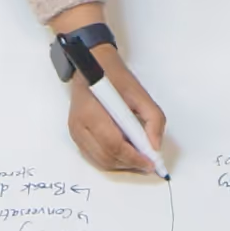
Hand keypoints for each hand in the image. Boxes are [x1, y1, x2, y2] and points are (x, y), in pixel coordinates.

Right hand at [64, 41, 169, 173]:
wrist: (93, 66)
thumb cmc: (115, 77)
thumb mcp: (140, 93)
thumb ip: (153, 119)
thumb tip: (155, 145)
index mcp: (92, 111)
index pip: (114, 144)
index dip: (134, 157)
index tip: (151, 162)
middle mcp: (79, 125)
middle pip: (107, 156)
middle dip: (130, 163)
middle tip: (148, 162)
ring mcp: (75, 132)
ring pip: (100, 161)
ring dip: (122, 164)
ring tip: (139, 159)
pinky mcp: (75, 136)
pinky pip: (94, 157)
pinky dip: (112, 160)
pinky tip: (125, 154)